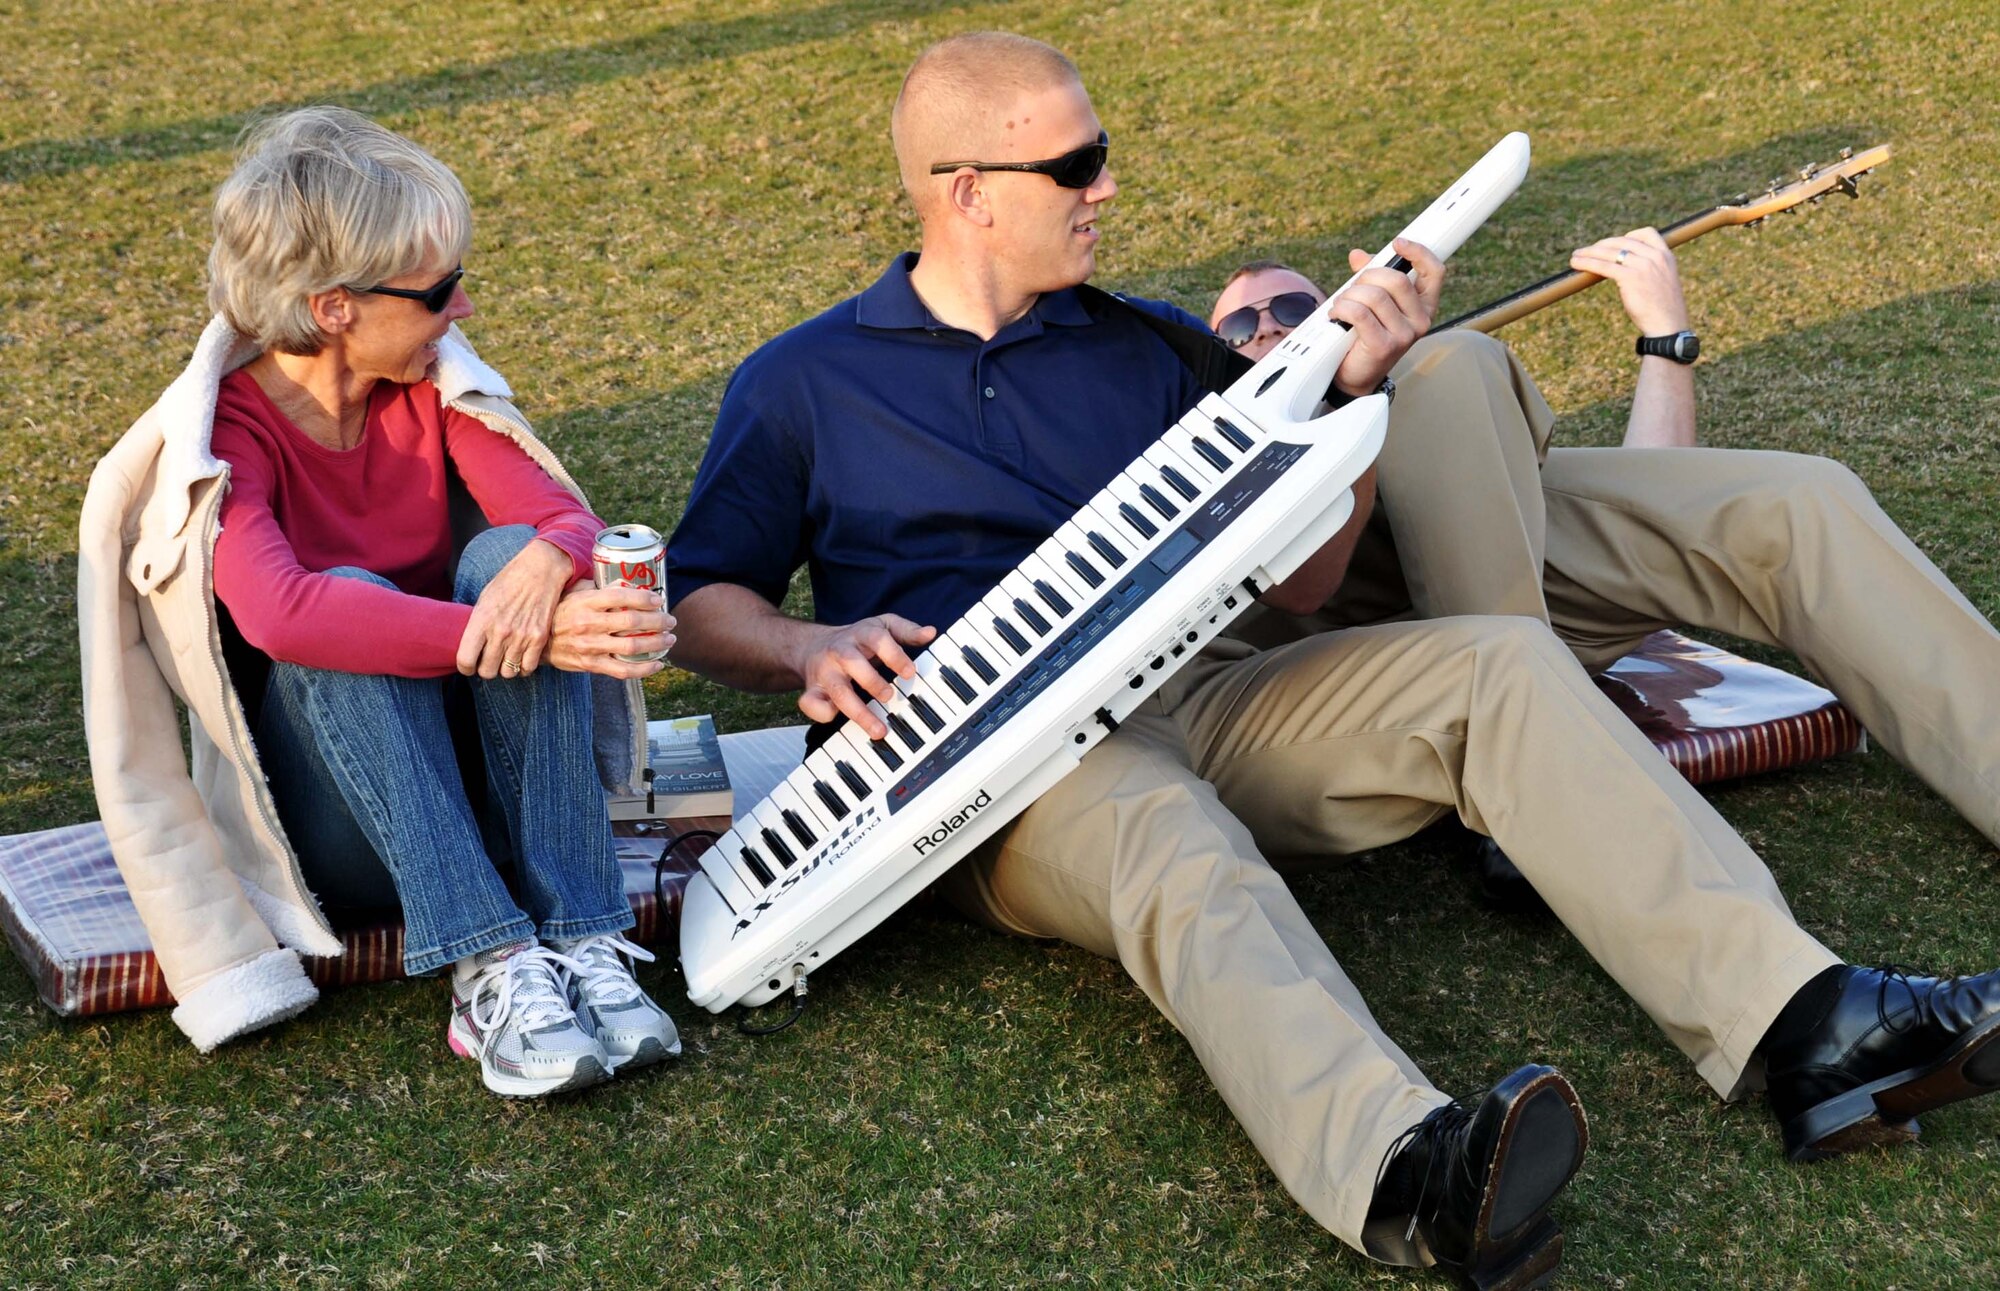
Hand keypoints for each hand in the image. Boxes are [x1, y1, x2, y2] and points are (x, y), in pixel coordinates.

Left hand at [455, 538, 572, 678]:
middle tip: (489, 661)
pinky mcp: (539, 639)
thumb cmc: (508, 582)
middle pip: (487, 671)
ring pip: (508, 672)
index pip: (465, 660)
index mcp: (481, 620)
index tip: (469, 666)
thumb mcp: (484, 600)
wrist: (540, 571)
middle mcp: (500, 632)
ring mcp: (521, 637)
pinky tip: (522, 657)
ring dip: (505, 668)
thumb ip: (477, 624)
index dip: (465, 667)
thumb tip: (470, 646)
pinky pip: (527, 668)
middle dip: (486, 669)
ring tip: (506, 658)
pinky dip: (524, 667)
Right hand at [542, 583, 674, 678]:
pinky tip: (657, 664)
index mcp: (586, 602)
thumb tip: (625, 580)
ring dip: (657, 643)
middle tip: (670, 620)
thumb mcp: (575, 593)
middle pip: (632, 621)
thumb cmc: (561, 613)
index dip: (644, 597)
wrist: (539, 642)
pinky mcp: (592, 665)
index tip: (658, 599)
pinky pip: (623, 670)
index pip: (621, 596)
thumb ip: (598, 586)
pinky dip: (644, 669)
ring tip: (669, 639)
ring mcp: (591, 646)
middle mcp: (589, 624)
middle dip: (658, 620)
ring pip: (632, 646)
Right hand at [792, 615, 936, 738]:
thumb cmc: (856, 640)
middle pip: (853, 662)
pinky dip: (822, 713)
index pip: (878, 639)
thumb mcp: (882, 627)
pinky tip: (838, 719)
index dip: (894, 655)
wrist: (813, 646)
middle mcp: (841, 651)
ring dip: (858, 711)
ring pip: (837, 691)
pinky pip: (811, 703)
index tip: (910, 672)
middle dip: (872, 682)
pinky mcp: (812, 689)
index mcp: (861, 634)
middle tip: (889, 697)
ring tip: (878, 730)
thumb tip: (929, 633)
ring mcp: (825, 671)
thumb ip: (906, 631)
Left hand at [1334, 238, 1444, 395]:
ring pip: (1374, 296)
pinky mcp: (1384, 346)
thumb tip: (1358, 255)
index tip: (1397, 243)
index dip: (1418, 253)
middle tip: (1353, 288)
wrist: (1356, 375)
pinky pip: (1360, 314)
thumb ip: (1370, 278)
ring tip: (1341, 305)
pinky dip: (1342, 309)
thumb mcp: (1373, 304)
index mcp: (1425, 305)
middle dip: (1367, 277)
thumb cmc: (1366, 335)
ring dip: (1350, 295)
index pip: (1434, 272)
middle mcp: (1421, 320)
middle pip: (1396, 279)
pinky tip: (1336, 314)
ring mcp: (1405, 335)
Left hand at [1569, 227, 1689, 336]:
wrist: (1668, 325)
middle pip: (1623, 242)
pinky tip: (1576, 264)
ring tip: (1575, 256)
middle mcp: (1655, 256)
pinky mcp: (1631, 277)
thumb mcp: (1662, 281)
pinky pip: (1604, 266)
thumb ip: (1650, 269)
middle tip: (1587, 250)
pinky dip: (1587, 263)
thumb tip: (1625, 267)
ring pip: (1610, 253)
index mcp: (1666, 255)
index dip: (1629, 236)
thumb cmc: (1662, 309)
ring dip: (1589, 253)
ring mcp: (1644, 265)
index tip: (1615, 244)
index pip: (1648, 233)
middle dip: (1601, 245)